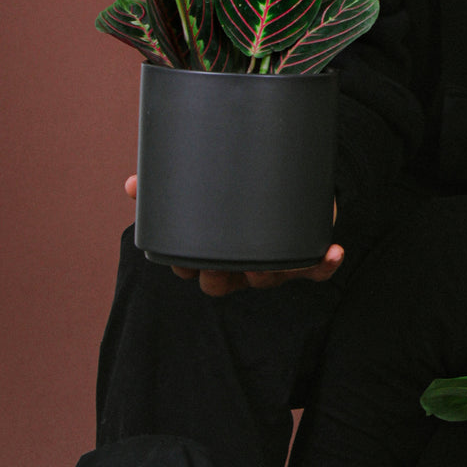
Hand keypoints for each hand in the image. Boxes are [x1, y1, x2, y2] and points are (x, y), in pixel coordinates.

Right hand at [124, 175, 344, 297]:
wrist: (287, 182)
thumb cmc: (237, 192)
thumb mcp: (205, 185)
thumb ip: (172, 182)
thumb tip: (132, 185)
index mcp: (216, 253)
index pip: (194, 271)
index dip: (186, 269)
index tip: (181, 258)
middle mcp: (242, 264)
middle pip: (224, 284)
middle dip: (220, 277)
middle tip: (217, 262)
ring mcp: (274, 261)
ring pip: (269, 279)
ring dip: (271, 272)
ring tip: (272, 259)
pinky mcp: (306, 252)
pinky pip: (316, 268)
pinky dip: (325, 264)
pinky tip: (333, 251)